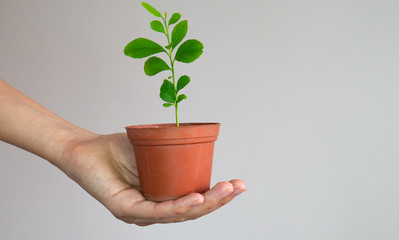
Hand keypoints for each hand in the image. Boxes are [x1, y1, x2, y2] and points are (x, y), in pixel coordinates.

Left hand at [61, 133, 246, 225]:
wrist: (85, 148)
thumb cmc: (120, 150)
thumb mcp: (158, 152)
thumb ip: (179, 156)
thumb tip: (205, 145)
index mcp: (162, 201)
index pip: (195, 204)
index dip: (218, 197)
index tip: (238, 184)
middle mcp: (152, 212)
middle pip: (192, 213)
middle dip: (219, 201)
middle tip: (238, 187)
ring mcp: (139, 214)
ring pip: (178, 214)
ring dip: (205, 203)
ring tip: (225, 190)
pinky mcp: (125, 210)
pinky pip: (156, 211)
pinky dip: (179, 205)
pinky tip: (196, 198)